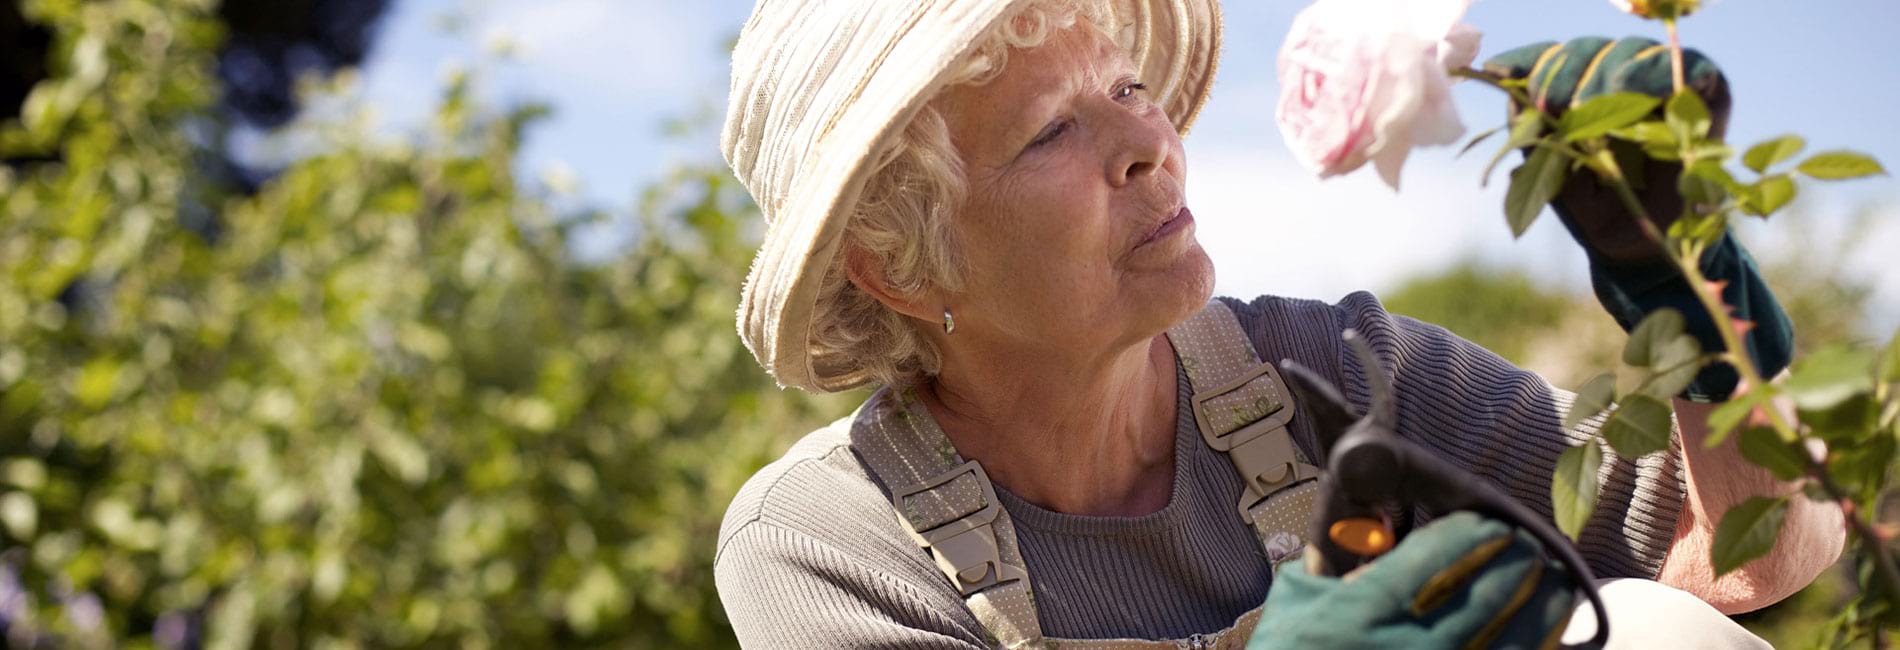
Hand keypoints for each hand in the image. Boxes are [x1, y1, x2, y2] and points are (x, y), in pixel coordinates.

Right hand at [1247, 512, 1577, 649]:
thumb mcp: (1295, 602)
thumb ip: (1334, 560)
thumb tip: (1375, 530)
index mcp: (1362, 612)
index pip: (1433, 559)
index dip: (1470, 535)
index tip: (1488, 522)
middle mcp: (1405, 647)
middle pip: (1482, 597)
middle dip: (1516, 564)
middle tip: (1530, 545)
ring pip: (1509, 641)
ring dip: (1541, 608)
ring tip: (1556, 585)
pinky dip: (1538, 649)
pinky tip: (1550, 635)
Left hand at [1483, 37, 1731, 264]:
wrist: (1641, 247)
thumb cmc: (1591, 208)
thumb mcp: (1551, 176)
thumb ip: (1535, 141)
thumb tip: (1514, 102)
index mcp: (1574, 92)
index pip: (1550, 58)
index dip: (1527, 61)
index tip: (1501, 73)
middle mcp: (1615, 80)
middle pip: (1590, 50)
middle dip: (1568, 72)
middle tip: (1552, 101)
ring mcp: (1658, 85)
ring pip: (1635, 52)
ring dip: (1614, 72)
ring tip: (1600, 99)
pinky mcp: (1703, 95)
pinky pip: (1691, 67)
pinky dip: (1672, 73)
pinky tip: (1656, 92)